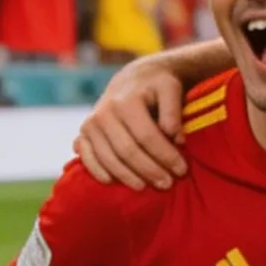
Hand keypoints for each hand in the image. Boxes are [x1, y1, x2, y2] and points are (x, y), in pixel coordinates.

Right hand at [75, 58, 190, 187]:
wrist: (134, 78)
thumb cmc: (157, 85)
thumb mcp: (171, 88)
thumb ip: (173, 112)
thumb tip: (177, 139)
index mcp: (126, 101)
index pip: (147, 136)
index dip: (165, 156)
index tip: (182, 170)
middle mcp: (104, 113)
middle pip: (127, 150)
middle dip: (149, 170)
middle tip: (168, 184)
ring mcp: (91, 124)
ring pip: (108, 158)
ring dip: (127, 176)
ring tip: (146, 187)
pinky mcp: (83, 133)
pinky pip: (88, 157)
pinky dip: (98, 171)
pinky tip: (112, 182)